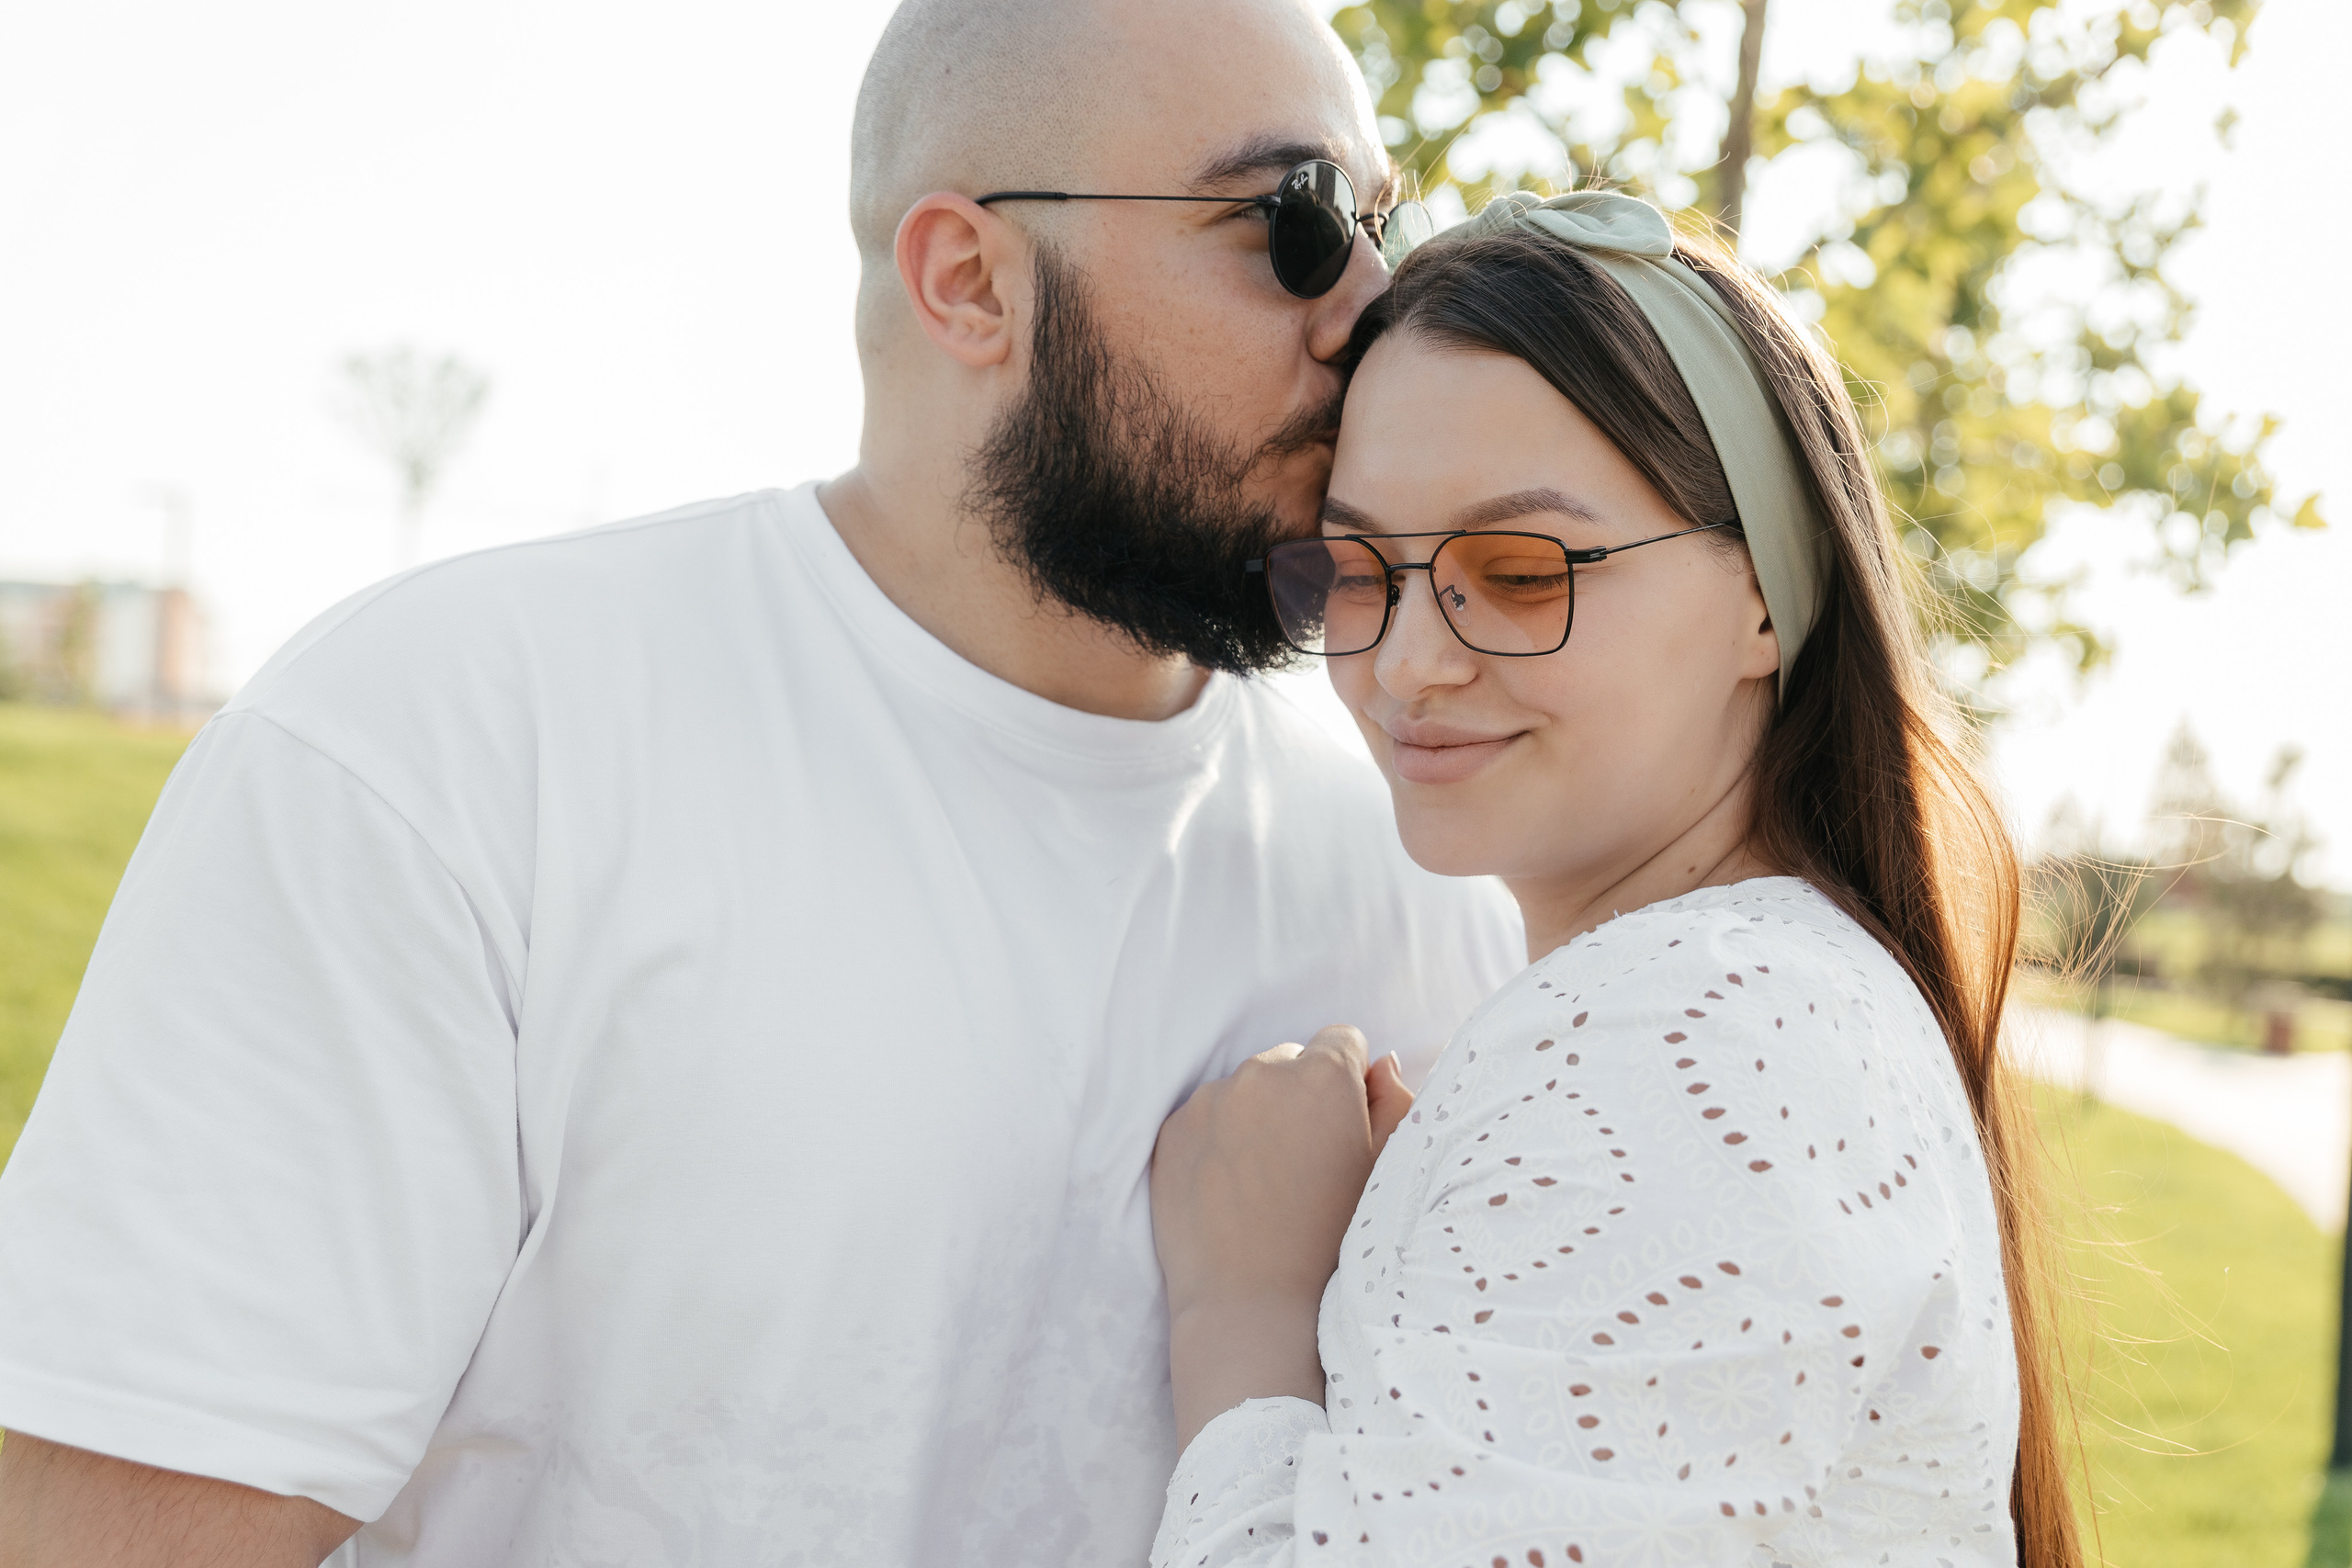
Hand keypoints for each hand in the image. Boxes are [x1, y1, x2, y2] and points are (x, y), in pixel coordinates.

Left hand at [1150, 1026, 1414, 1448]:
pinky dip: (1217, 1140)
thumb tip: (1381, 1062)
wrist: (1251, 1307)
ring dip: (1256, 1115)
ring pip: (1243, 1088)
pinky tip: (1231, 1190)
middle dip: (1300, 1096)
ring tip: (1265, 1181)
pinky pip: (1204, 1117)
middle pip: (1289, 1062)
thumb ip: (1394, 1103)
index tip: (1343, 1128)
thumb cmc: (1333, 1245)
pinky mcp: (1172, 1131)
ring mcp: (1209, 1100)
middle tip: (1305, 1160)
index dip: (1349, 1085)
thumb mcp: (1385, 1173)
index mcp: (1323, 1077)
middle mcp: (1261, 1073)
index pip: (1342, 1041)